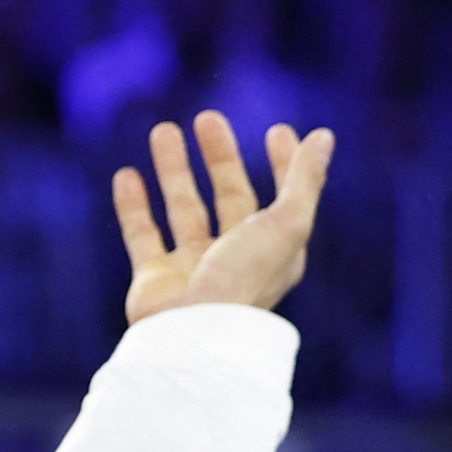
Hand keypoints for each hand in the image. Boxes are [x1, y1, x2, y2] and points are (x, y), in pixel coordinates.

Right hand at [114, 112, 334, 324]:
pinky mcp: (156, 279)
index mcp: (274, 250)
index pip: (282, 197)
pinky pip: (141, 234)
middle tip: (207, 119)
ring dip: (173, 170)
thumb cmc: (245, 279)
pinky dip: (134, 206)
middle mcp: (235, 257)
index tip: (275, 130)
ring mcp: (193, 268)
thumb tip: (325, 135)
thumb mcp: (286, 223)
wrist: (192, 332)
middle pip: (230, 197)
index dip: (282, 164)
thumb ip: (304, 179)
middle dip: (220, 157)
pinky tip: (126, 174)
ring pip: (183, 209)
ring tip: (163, 131)